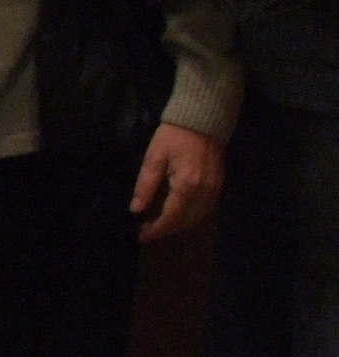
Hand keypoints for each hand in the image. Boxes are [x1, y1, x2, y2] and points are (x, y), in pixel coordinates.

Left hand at [130, 121, 225, 241]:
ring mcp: (215, 189)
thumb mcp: (154, 157)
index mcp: (187, 185)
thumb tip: (136, 209)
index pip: (171, 217)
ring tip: (159, 226)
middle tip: (147, 232)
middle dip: (167, 230)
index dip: (156, 230)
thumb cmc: (174, 136)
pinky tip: (178, 215)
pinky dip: (191, 216)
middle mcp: (204, 191)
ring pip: (198, 218)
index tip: (141, 236)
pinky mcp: (219, 184)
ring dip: (179, 226)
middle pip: (186, 222)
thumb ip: (145, 185)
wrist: (203, 119)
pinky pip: (206, 209)